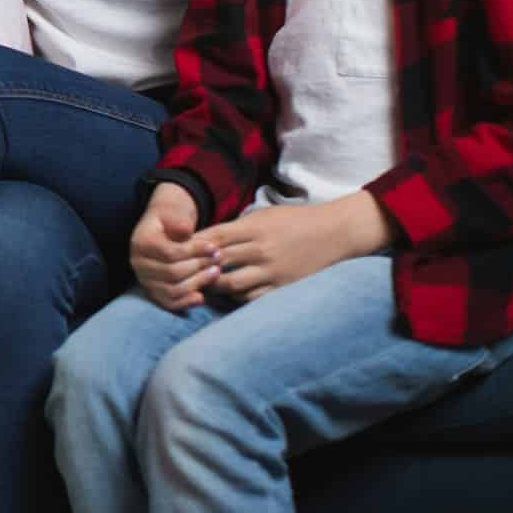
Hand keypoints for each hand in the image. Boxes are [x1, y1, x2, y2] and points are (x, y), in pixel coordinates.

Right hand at [130, 183, 215, 311]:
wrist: (164, 226)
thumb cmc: (172, 217)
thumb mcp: (174, 211)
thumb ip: (179, 220)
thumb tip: (186, 230)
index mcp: (140, 242)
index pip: (169, 253)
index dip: (194, 251)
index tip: (214, 247)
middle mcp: (137, 263)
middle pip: (171, 273)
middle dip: (199, 266)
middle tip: (218, 260)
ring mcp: (144, 279)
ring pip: (172, 290)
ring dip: (197, 283)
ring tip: (215, 272)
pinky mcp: (154, 291)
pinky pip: (169, 302)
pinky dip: (186, 302)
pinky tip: (202, 296)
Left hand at [195, 194, 390, 301]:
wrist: (334, 232)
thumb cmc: (296, 220)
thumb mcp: (265, 215)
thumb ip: (238, 227)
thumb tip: (207, 237)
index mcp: (254, 227)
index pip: (214, 236)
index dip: (192, 244)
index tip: (177, 250)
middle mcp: (260, 249)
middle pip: (217, 260)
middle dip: (197, 267)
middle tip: (182, 272)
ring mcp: (272, 270)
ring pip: (230, 283)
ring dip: (214, 285)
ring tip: (203, 285)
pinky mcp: (283, 286)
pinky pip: (252, 298)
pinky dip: (236, 298)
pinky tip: (228, 296)